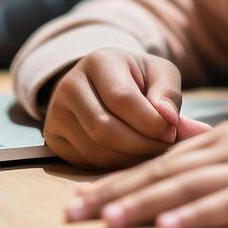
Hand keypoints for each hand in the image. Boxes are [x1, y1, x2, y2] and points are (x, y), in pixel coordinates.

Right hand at [44, 49, 211, 170]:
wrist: (102, 83)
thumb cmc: (137, 78)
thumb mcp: (159, 74)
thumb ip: (169, 94)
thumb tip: (174, 124)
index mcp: (98, 62)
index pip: (122, 98)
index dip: (150, 121)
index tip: (172, 132)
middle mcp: (70, 85)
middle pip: (105, 129)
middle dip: (142, 145)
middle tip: (165, 148)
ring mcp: (56, 113)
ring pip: (95, 150)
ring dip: (131, 159)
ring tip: (152, 152)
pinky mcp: (53, 138)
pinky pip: (85, 163)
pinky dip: (113, 166)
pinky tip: (132, 157)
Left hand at [65, 113, 227, 227]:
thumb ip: (212, 153)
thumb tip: (175, 165)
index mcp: (216, 138)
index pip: (155, 160)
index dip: (115, 178)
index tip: (80, 196)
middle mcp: (223, 150)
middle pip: (158, 173)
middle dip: (113, 192)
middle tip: (73, 211)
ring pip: (184, 188)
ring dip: (143, 204)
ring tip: (108, 220)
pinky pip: (225, 205)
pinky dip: (195, 217)